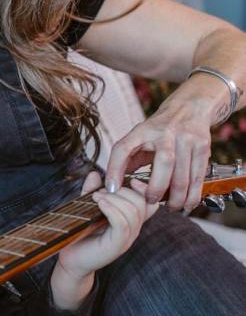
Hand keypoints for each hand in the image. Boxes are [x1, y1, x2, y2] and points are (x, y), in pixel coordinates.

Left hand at [51, 172, 157, 309]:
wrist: (72, 259)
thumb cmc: (81, 233)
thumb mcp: (87, 207)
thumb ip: (92, 191)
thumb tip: (94, 173)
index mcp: (131, 219)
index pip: (151, 201)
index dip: (143, 187)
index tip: (127, 180)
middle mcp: (133, 228)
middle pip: (142, 202)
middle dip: (122, 190)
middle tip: (100, 191)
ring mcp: (127, 238)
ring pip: (133, 211)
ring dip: (113, 198)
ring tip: (95, 197)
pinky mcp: (117, 245)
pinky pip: (122, 224)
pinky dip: (112, 209)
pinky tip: (99, 204)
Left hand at [105, 93, 213, 210]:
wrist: (189, 108)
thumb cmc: (159, 129)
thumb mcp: (139, 137)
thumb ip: (127, 158)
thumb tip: (113, 185)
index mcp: (142, 130)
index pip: (123, 148)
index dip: (114, 169)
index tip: (111, 189)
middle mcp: (165, 133)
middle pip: (164, 163)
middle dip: (156, 188)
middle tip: (150, 201)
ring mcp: (186, 139)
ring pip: (184, 174)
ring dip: (176, 197)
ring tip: (170, 207)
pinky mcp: (203, 147)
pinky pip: (198, 177)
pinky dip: (193, 195)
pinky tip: (187, 204)